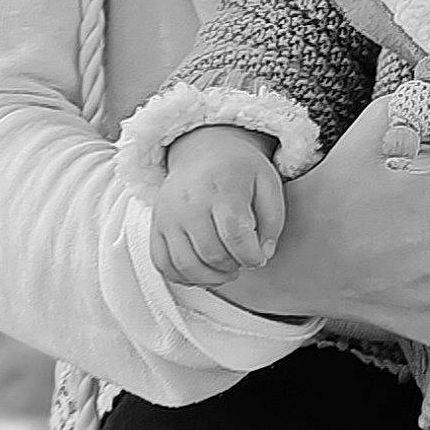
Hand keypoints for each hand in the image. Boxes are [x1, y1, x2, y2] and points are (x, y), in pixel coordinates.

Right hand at [150, 125, 287, 286]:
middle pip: (212, 254)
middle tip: (242, 258)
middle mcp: (189, 201)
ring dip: (211, 277)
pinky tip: (203, 270)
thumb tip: (263, 254)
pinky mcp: (156, 225)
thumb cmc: (239, 171)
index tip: (258, 258)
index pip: (235, 234)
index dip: (251, 256)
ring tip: (226, 269)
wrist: (204, 152)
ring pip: (186, 265)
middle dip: (234, 266)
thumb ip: (273, 222)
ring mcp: (168, 214)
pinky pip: (163, 264)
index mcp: (222, 187)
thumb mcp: (268, 184)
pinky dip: (184, 277)